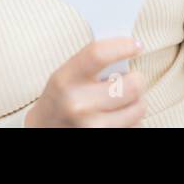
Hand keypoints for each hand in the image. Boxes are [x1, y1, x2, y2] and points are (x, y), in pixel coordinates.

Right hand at [24, 37, 146, 127]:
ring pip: (139, 108)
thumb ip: (92, 63)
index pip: (99, 55)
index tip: (135, 44)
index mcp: (65, 80)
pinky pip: (137, 125)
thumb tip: (126, 48)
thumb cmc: (60, 99)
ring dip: (136, 101)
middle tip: (131, 78)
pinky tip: (117, 115)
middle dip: (136, 79)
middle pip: (131, 85)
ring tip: (122, 99)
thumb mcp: (66, 75)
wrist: (44, 129)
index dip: (122, 46)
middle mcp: (79, 105)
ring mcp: (93, 127)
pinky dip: (133, 119)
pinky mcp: (105, 138)